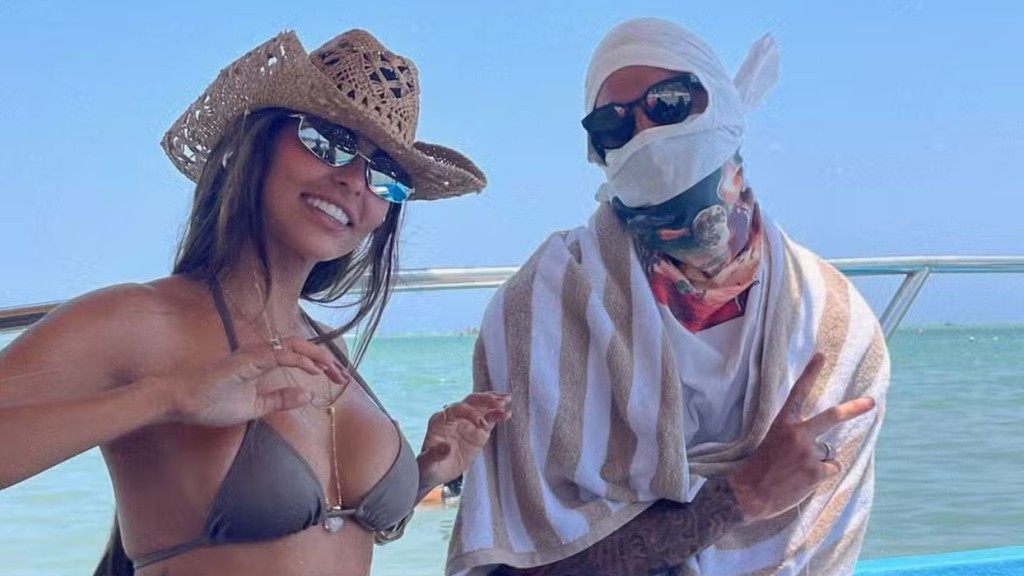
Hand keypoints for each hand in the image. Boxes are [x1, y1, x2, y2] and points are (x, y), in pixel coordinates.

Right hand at [157, 336, 348, 426]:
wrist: (180, 402)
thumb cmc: (211, 403)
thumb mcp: (255, 407)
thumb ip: (280, 400)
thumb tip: (308, 396)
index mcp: (261, 362)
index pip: (298, 357)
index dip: (320, 364)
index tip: (337, 378)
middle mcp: (259, 354)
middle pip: (301, 348)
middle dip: (326, 359)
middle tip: (344, 375)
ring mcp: (252, 355)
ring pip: (293, 346)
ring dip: (317, 357)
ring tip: (334, 370)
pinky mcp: (245, 360)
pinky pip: (277, 355)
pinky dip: (298, 360)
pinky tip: (313, 369)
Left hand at [418, 392, 511, 487]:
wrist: (435, 474)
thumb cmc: (428, 467)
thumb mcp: (427, 463)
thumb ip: (436, 454)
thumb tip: (447, 446)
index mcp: (440, 420)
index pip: (457, 409)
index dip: (470, 413)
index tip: (481, 423)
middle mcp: (454, 417)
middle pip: (470, 402)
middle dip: (485, 400)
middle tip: (499, 402)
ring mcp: (467, 423)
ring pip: (481, 407)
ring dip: (494, 402)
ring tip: (507, 400)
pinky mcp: (478, 431)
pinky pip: (489, 420)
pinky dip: (498, 416)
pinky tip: (507, 414)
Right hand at [726, 353, 875, 522]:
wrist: (749, 493)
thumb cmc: (760, 468)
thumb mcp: (773, 443)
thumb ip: (796, 438)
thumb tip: (827, 449)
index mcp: (782, 423)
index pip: (798, 393)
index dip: (810, 373)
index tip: (821, 355)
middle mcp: (797, 434)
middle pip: (831, 416)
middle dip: (854, 409)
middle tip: (871, 402)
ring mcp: (807, 452)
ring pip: (828, 454)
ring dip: (818, 463)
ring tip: (797, 472)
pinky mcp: (816, 472)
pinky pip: (831, 469)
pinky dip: (821, 476)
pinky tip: (802, 481)